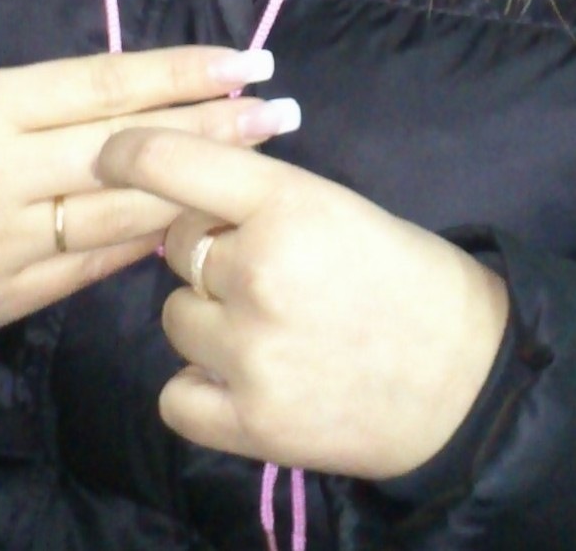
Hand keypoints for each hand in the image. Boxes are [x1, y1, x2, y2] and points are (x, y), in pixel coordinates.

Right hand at [0, 46, 296, 333]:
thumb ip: (53, 102)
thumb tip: (157, 99)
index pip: (106, 85)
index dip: (183, 73)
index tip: (250, 60)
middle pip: (126, 149)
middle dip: (214, 129)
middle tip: (283, 111)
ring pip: (119, 214)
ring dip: (199, 188)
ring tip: (261, 161)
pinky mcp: (1, 301)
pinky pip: (91, 267)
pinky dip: (144, 239)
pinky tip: (196, 220)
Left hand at [95, 127, 510, 480]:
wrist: (465, 376)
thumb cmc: (406, 275)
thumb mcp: (338, 206)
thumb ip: (262, 197)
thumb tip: (187, 186)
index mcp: (288, 205)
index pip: (172, 164)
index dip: (128, 153)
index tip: (110, 153)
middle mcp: (257, 273)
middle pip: (177, 246)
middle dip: (206, 250)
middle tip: (262, 267)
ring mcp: (249, 352)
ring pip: (174, 317)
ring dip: (207, 319)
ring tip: (268, 326)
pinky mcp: (250, 422)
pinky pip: (176, 394)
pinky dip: (201, 387)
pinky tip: (243, 377)